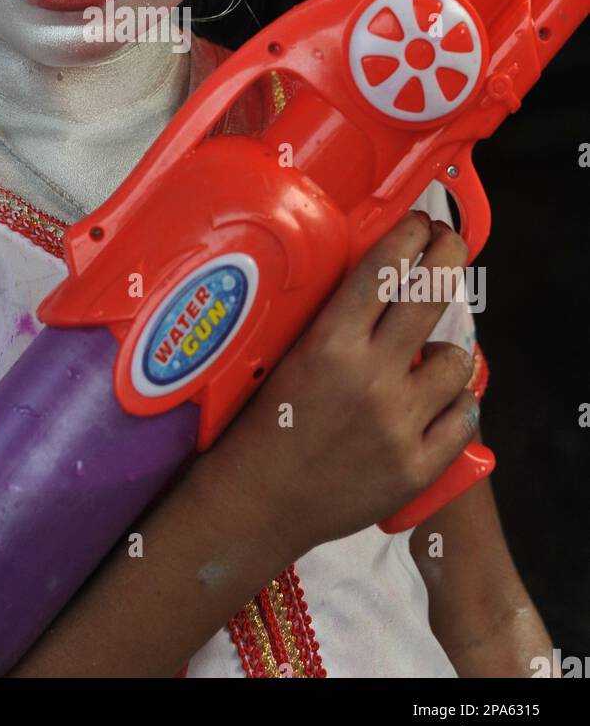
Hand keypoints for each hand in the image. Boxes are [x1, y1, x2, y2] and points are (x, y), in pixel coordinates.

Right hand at [211, 211, 477, 564]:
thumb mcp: (290, 356)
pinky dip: (457, 404)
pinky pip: (465, 417)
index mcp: (330, 343)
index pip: (385, 269)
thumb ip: (334, 319)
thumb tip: (378, 273)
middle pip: (433, 296)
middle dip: (448, 256)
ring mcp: (399, 423)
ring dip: (450, 349)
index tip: (422, 224)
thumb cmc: (267, 423)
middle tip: (449, 245)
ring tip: (434, 351)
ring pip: (460, 360)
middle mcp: (371, 377)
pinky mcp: (418, 465)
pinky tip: (441, 399)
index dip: (412, 236)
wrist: (260, 501)